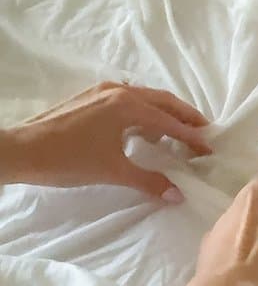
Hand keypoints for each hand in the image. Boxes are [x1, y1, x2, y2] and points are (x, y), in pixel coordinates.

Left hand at [0, 82, 210, 200]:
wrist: (21, 150)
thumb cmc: (68, 159)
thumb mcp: (113, 171)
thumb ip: (149, 180)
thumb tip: (178, 194)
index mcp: (128, 105)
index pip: (170, 120)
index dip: (192, 136)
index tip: (209, 149)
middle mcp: (119, 91)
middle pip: (162, 101)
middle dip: (184, 116)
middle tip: (203, 133)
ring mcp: (102, 92)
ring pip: (144, 98)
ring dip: (163, 114)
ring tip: (175, 134)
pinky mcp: (90, 98)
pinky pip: (127, 101)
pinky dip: (143, 113)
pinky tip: (141, 131)